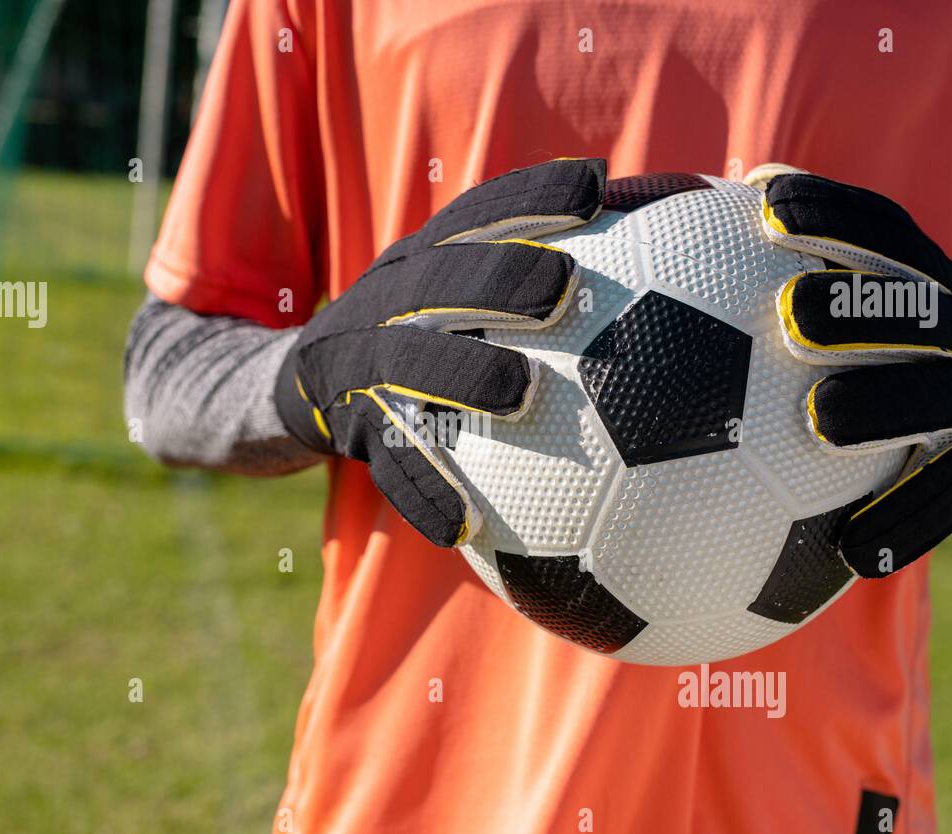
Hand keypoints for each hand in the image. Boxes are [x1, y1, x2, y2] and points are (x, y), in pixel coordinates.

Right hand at [275, 158, 606, 546]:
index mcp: (422, 260)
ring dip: (465, 372)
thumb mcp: (451, 287)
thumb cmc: (416, 332)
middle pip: (439, 277)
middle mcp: (387, 300)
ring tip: (522, 393)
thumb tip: (649, 234)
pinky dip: (426, 492)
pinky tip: (466, 526)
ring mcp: (363, 363)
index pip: (476, 214)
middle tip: (563, 287)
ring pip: (408, 363)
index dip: (531, 197)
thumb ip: (529, 265)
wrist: (301, 384)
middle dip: (500, 274)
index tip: (595, 189)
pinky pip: (391, 464)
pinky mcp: (351, 426)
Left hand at [762, 173, 951, 576]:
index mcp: (931, 284)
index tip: (764, 206)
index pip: (886, 233)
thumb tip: (692, 208)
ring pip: (942, 404)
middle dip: (859, 308)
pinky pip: (944, 502)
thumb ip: (794, 264)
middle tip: (792, 315)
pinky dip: (902, 524)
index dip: (831, 213)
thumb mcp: (870, 297)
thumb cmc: (895, 350)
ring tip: (821, 420)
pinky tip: (851, 551)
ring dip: (884, 407)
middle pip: (921, 312)